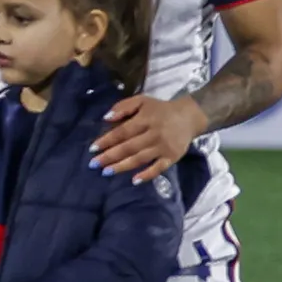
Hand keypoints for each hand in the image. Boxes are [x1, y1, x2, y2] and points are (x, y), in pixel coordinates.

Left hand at [89, 93, 204, 182]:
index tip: (92, 148)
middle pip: (129, 147)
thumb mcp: (142, 101)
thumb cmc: (160, 110)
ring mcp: (163, 147)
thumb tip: (106, 118)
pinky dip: (147, 175)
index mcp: (145, 119)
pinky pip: (158, 168)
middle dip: (110, 156)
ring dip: (122, 166)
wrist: (189, 116)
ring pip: (140, 158)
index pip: (123, 131)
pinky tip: (134, 180)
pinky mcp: (172, 157)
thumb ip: (123, 107)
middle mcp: (153, 133)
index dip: (107, 140)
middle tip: (94, 164)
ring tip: (106, 172)